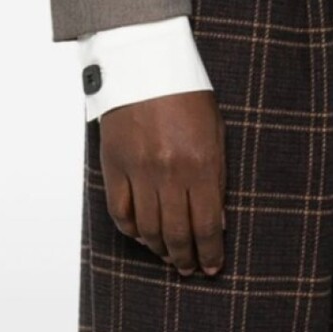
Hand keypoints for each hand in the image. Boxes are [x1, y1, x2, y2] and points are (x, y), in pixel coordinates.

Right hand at [99, 89, 226, 276]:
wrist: (145, 63)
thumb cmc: (186, 93)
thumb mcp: (215, 131)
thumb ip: (217, 177)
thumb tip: (217, 221)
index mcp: (201, 163)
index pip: (207, 226)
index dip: (211, 252)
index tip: (212, 266)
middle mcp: (170, 173)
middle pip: (178, 234)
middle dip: (187, 258)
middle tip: (190, 268)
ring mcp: (139, 172)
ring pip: (148, 230)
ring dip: (160, 250)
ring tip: (169, 255)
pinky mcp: (115, 167)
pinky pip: (121, 213)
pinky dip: (132, 231)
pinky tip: (142, 235)